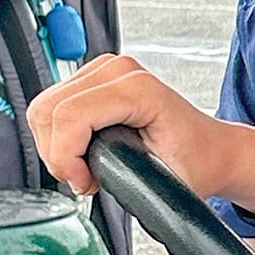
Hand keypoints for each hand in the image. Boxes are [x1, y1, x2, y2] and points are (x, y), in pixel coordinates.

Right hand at [27, 54, 254, 210]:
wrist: (211, 149)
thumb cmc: (195, 162)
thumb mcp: (167, 182)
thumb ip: (129, 183)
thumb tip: (90, 184)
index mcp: (138, 89)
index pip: (69, 117)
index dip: (65, 158)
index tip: (84, 183)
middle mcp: (118, 71)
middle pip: (48, 111)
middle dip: (58, 155)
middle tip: (85, 180)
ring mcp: (103, 70)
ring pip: (44, 110)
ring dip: (56, 148)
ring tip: (87, 169)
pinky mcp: (92, 78)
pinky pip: (51, 108)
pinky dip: (58, 138)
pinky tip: (84, 153)